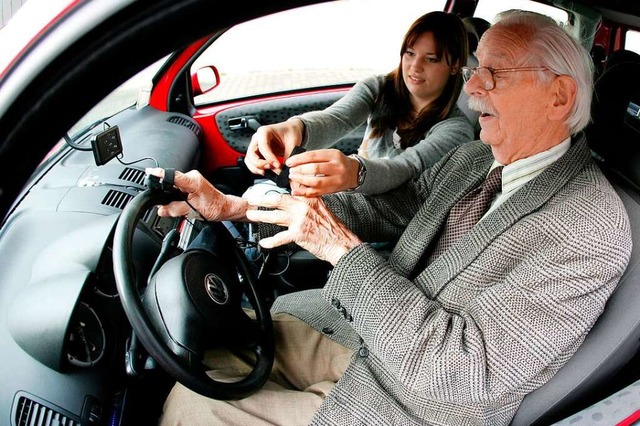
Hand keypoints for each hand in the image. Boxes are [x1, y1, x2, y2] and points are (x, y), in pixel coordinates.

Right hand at [145, 168, 248, 220]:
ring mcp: (190, 179)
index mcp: (193, 181)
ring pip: (173, 186)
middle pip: (170, 182)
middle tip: (168, 205)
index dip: (159, 174)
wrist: (224, 207)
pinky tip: (182, 202)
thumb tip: (161, 209)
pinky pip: (177, 188)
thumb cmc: (214, 207)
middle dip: (165, 193)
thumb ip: (176, 209)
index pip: (173, 176)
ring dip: (171, 195)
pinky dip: (175, 195)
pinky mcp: (189, 183)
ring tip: (182, 205)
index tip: (149, 173)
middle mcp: (191, 177)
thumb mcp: (194, 211)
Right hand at [244, 119, 304, 174]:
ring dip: (257, 168)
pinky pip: (252, 163)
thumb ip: (289, 156)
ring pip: (249, 160)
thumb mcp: (293, 143)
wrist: (291, 131)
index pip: (263, 146)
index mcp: (264, 131)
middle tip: (272, 168)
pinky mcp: (258, 154)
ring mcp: (256, 146)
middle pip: (251, 154)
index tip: (278, 165)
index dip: (269, 158)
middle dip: (260, 164)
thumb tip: (286, 168)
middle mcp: (257, 139)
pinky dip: (257, 169)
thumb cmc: (290, 132)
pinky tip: (266, 172)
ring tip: (269, 171)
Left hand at [244, 192, 361, 264]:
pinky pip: (280, 237)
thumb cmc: (333, 230)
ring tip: (252, 216)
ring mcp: (300, 220)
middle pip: (278, 200)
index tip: (265, 191)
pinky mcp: (299, 233)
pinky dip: (271, 241)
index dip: (275, 192)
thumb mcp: (321, 210)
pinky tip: (264, 243)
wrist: (341, 243)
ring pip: (275, 216)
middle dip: (262, 199)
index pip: (289, 191)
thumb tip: (292, 201)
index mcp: (309, 199)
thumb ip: (306, 204)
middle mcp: (304, 207)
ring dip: (261, 216)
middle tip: (252, 199)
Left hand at [286, 149, 359, 195]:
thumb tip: (294, 162)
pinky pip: (317, 192)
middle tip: (290, 171)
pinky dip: (304, 192)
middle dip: (299, 170)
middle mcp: (337, 167)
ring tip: (292, 178)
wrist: (353, 173)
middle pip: (315, 169)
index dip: (299, 159)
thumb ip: (314, 157)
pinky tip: (295, 191)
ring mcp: (336, 180)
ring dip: (301, 180)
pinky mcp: (333, 190)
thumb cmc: (337, 162)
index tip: (289, 162)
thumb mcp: (329, 154)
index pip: (313, 156)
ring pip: (316, 182)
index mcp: (334, 155)